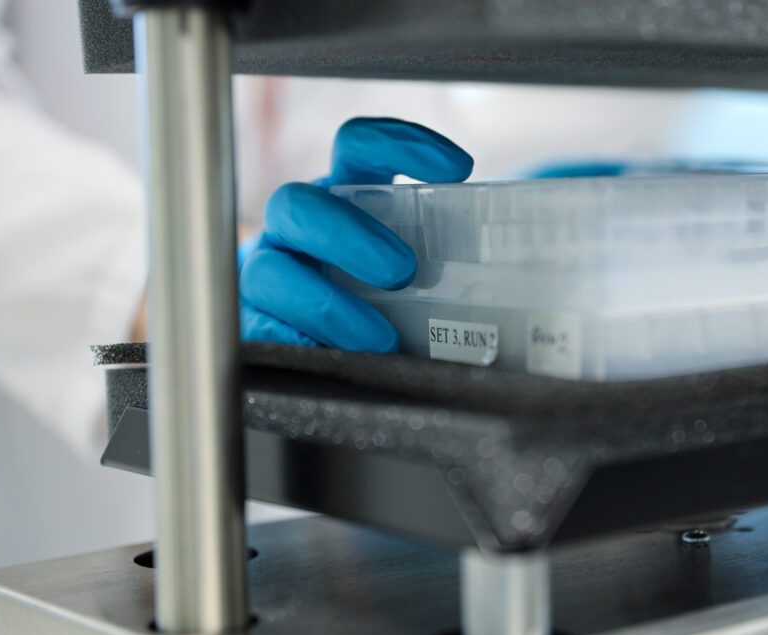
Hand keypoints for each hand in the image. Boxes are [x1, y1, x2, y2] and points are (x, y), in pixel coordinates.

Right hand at [239, 118, 472, 350]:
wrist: (323, 331)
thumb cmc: (383, 289)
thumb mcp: (414, 258)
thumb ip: (444, 257)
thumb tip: (514, 287)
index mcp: (342, 192)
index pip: (358, 146)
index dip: (401, 145)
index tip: (458, 168)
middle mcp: (296, 225)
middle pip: (299, 205)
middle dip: (350, 236)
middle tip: (403, 272)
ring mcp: (268, 272)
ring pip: (271, 274)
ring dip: (329, 306)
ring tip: (381, 338)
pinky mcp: (252, 321)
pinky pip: (258, 329)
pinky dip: (298, 342)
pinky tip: (332, 356)